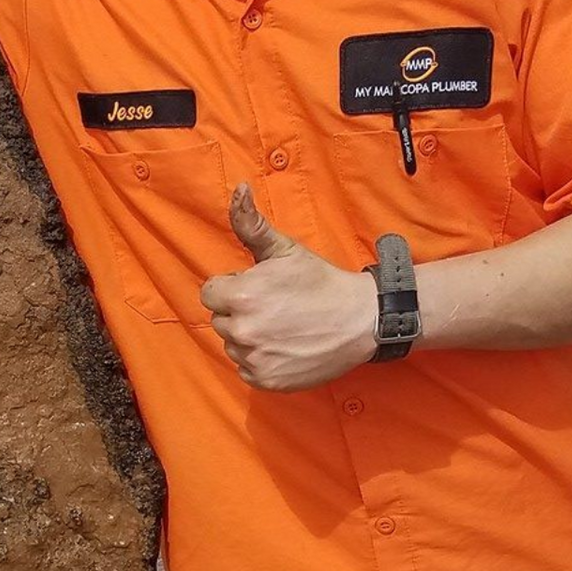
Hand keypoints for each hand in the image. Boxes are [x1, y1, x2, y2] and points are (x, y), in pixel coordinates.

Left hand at [198, 183, 377, 390]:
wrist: (360, 320)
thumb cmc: (320, 281)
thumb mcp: (284, 249)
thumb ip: (251, 223)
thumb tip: (238, 189)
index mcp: (240, 296)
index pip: (211, 293)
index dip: (233, 288)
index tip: (259, 289)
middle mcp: (241, 331)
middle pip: (221, 320)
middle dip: (240, 311)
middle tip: (274, 307)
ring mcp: (254, 359)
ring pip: (233, 345)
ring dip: (249, 337)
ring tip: (281, 326)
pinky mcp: (266, 381)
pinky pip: (246, 369)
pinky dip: (260, 361)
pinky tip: (284, 347)